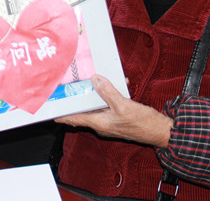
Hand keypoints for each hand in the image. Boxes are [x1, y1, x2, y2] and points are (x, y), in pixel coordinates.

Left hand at [55, 75, 172, 147]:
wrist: (161, 131)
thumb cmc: (143, 124)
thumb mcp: (124, 106)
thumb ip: (108, 92)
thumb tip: (96, 80)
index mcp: (99, 122)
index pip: (73, 119)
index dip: (60, 114)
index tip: (49, 108)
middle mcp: (102, 123)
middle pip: (83, 110)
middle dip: (77, 97)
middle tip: (67, 85)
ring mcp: (110, 120)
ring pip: (96, 104)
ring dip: (96, 92)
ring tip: (94, 78)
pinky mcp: (118, 116)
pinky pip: (108, 103)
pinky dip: (110, 93)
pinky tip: (117, 83)